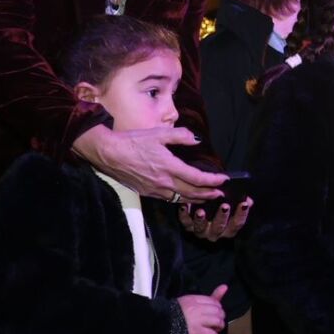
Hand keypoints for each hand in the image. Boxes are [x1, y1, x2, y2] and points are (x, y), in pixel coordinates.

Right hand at [72, 124, 225, 202]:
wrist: (109, 154)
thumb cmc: (133, 142)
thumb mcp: (158, 134)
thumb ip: (180, 136)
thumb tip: (196, 139)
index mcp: (169, 167)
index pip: (197, 178)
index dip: (213, 181)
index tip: (224, 180)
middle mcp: (164, 182)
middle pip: (192, 192)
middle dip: (208, 194)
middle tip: (220, 194)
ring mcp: (155, 190)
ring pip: (181, 199)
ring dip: (196, 199)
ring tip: (207, 198)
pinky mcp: (147, 192)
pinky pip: (168, 199)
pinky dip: (181, 199)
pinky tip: (184, 197)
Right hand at [177, 285, 226, 333]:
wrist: (163, 324)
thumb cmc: (175, 312)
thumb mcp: (189, 301)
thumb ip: (208, 297)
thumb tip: (225, 286)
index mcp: (193, 299)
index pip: (213, 301)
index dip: (217, 308)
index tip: (215, 312)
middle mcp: (196, 308)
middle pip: (217, 311)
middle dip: (220, 317)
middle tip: (218, 321)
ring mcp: (197, 320)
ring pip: (217, 321)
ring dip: (219, 326)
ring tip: (216, 328)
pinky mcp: (196, 332)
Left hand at [180, 198, 251, 240]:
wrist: (201, 207)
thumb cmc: (219, 206)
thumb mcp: (231, 204)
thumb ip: (240, 203)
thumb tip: (248, 200)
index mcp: (227, 228)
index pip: (237, 224)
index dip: (241, 215)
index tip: (244, 204)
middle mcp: (214, 233)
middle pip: (219, 227)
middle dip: (222, 217)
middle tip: (225, 206)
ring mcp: (200, 231)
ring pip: (201, 228)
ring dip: (201, 220)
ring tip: (201, 211)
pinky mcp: (188, 226)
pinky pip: (185, 223)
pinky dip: (184, 215)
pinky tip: (185, 206)